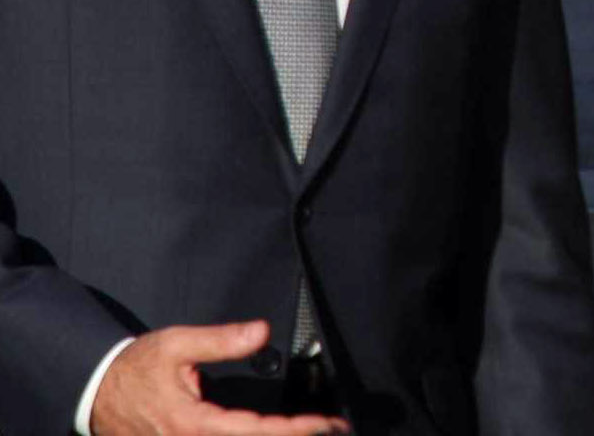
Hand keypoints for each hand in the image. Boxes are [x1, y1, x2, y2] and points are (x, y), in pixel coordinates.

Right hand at [89, 322, 348, 434]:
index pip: (253, 431)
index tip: (325, 424)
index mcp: (192, 423)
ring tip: (313, 432)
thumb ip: (221, 340)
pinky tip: (273, 433)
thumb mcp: (176, 345)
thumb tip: (261, 332)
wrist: (94, 392)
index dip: (293, 430)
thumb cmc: (134, 368)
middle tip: (335, 429)